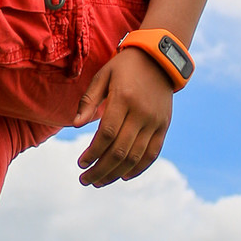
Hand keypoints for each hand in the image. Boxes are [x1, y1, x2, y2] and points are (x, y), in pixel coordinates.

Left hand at [73, 48, 174, 187]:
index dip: (93, 152)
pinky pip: (152, 153)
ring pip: (136, 156)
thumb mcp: (103, 76)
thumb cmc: (124, 67)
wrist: (159, 59)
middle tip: (85, 180)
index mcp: (124, 98)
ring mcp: (155, 121)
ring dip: (115, 173)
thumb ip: (88, 100)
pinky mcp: (164, 126)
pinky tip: (123, 176)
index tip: (80, 163)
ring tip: (99, 182)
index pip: (107, 134)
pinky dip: (138, 169)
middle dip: (100, 169)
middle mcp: (141, 113)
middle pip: (120, 150)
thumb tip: (76, 125)